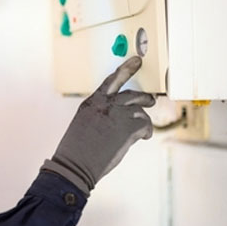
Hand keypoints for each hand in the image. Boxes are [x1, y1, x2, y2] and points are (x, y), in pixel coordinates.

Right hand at [42, 56, 155, 194]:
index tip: (136, 60)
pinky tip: (141, 138)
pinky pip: (145, 126)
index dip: (126, 69)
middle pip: (132, 94)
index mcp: (92, 102)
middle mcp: (106, 104)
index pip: (112, 80)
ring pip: (140, 112)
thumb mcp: (84, 123)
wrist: (75, 164)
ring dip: (142, 122)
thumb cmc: (76, 149)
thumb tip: (116, 118)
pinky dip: (145, 132)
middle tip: (151, 99)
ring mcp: (119, 114)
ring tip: (140, 132)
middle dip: (144, 97)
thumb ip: (100, 114)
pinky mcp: (129, 128)